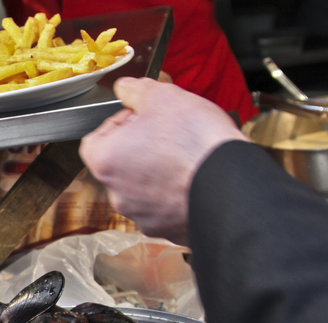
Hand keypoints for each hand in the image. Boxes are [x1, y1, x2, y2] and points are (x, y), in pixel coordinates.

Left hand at [80, 78, 247, 243]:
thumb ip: (136, 90)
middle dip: (140, 145)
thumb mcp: (163, 97)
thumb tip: (126, 88)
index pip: (94, 139)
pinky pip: (164, 205)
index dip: (118, 122)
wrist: (232, 184)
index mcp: (106, 162)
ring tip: (185, 154)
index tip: (140, 116)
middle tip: (167, 131)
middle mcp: (118, 194)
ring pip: (143, 186)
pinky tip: (194, 176)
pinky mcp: (167, 228)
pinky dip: (175, 191)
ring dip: (157, 169)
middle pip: (120, 163)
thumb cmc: (196, 144)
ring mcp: (142, 216)